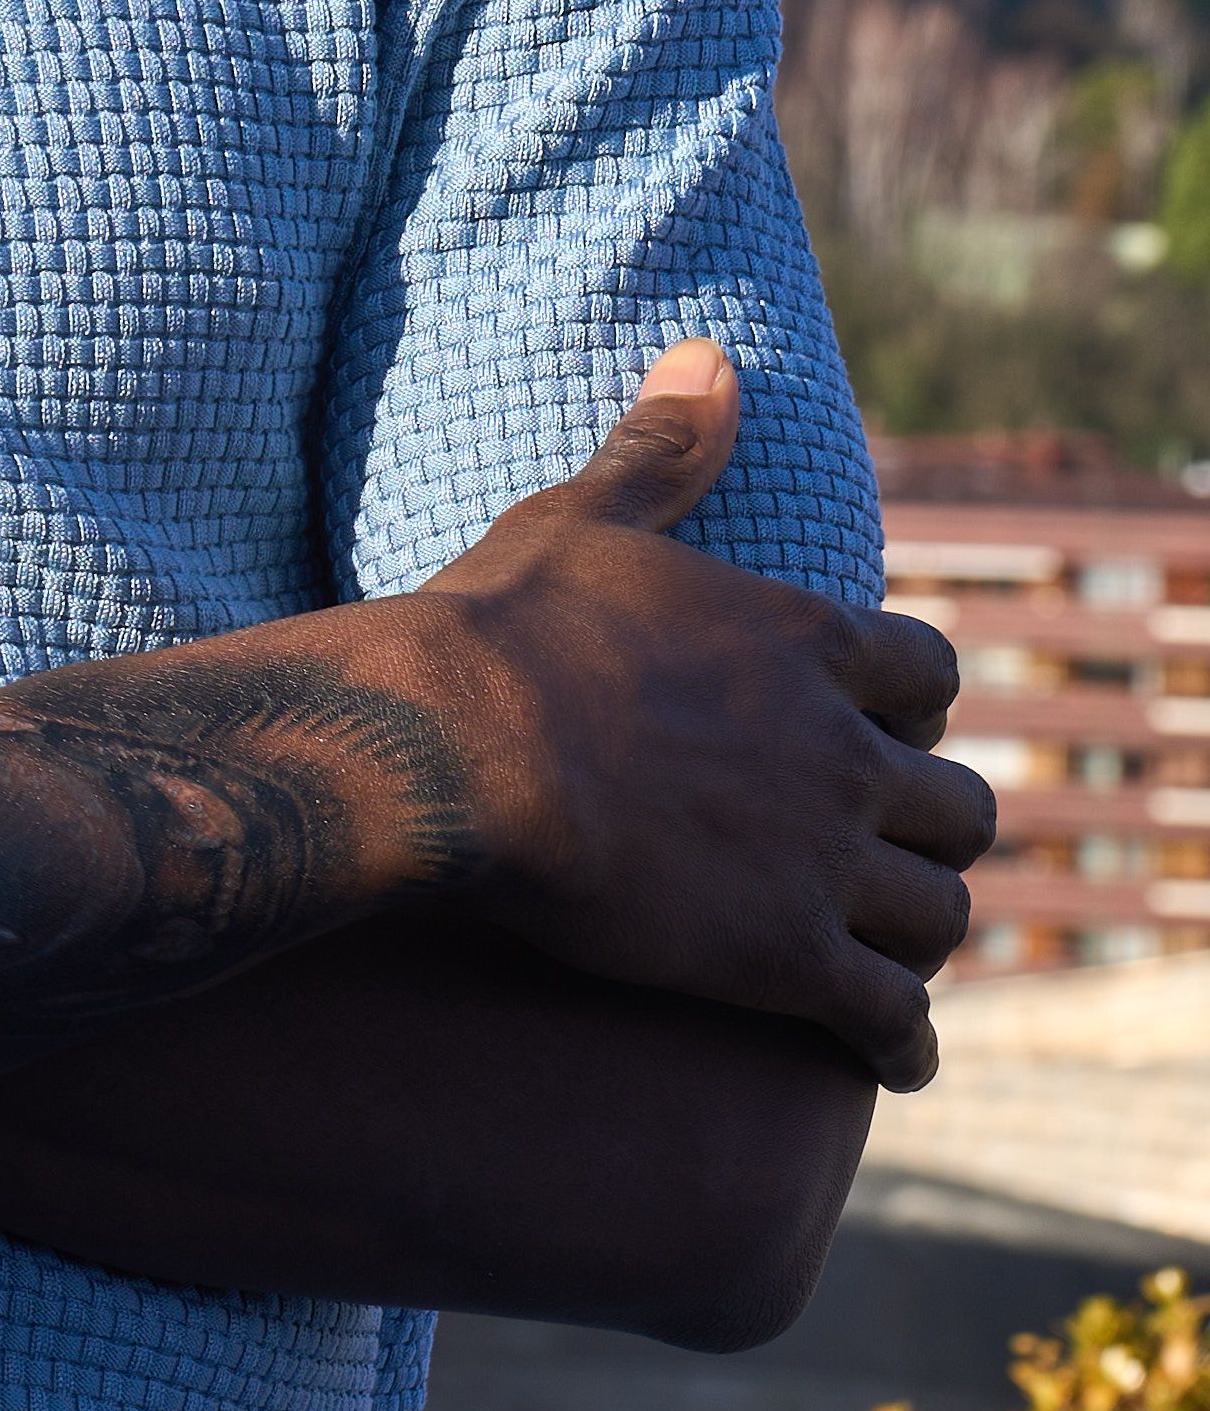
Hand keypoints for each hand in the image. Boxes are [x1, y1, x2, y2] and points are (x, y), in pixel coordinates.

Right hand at [346, 342, 989, 1085]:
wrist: (452, 750)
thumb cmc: (497, 631)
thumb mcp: (578, 521)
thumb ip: (659, 450)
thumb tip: (712, 352)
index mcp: (806, 645)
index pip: (929, 679)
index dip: (912, 712)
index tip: (877, 732)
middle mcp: (841, 753)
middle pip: (957, 806)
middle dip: (930, 833)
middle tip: (883, 854)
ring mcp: (821, 861)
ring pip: (939, 914)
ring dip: (921, 936)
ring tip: (890, 957)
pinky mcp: (783, 956)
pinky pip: (887, 1016)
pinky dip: (900, 1042)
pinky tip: (889, 1057)